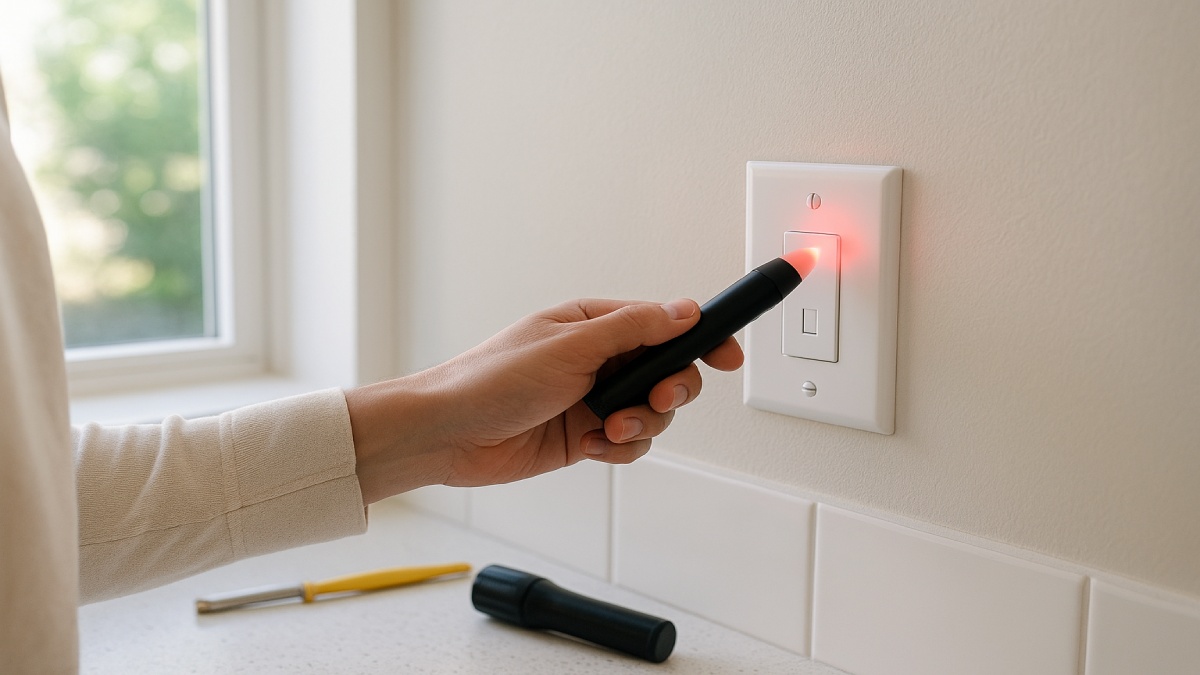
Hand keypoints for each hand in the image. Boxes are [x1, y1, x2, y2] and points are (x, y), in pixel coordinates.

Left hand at [345, 298, 743, 502]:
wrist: (448, 434)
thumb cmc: (491, 379)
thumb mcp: (570, 345)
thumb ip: (634, 329)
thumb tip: (684, 310)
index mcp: (594, 325)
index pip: (664, 324)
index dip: (701, 339)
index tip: (728, 357)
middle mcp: (599, 360)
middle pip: (668, 372)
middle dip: (670, 389)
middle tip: (653, 399)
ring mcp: (594, 399)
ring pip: (653, 413)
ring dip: (642, 423)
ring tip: (609, 428)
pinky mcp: (586, 436)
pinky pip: (630, 443)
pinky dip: (622, 447)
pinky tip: (596, 445)